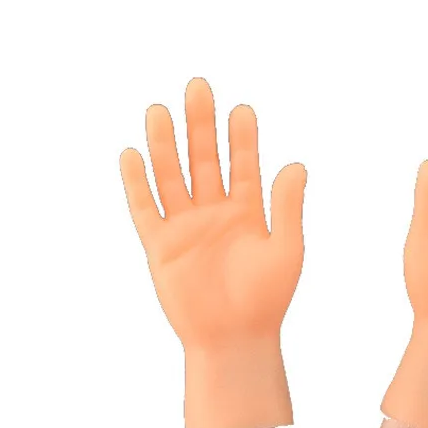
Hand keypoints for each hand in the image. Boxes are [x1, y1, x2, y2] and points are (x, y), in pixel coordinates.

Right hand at [120, 78, 305, 427]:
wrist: (235, 341)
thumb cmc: (266, 301)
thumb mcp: (287, 250)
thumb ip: (287, 207)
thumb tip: (296, 163)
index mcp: (249, 213)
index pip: (244, 164)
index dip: (242, 138)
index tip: (242, 109)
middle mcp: (215, 214)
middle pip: (204, 160)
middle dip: (201, 125)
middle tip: (198, 86)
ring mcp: (186, 228)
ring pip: (171, 177)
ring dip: (165, 145)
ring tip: (160, 110)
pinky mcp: (160, 247)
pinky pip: (145, 209)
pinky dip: (137, 183)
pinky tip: (132, 153)